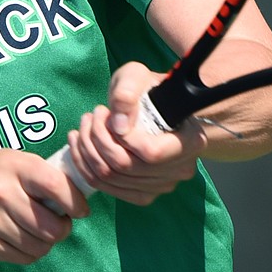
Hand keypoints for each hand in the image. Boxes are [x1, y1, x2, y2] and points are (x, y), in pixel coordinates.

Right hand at [0, 149, 89, 263]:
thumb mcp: (8, 159)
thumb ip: (38, 174)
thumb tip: (74, 196)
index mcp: (14, 166)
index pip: (58, 187)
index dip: (76, 203)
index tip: (81, 209)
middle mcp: (1, 192)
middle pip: (51, 226)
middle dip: (63, 229)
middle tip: (61, 224)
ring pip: (38, 246)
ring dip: (46, 243)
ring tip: (41, 232)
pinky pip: (20, 257)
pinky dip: (28, 252)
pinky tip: (21, 239)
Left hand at [65, 62, 206, 205]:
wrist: (155, 108)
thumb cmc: (148, 89)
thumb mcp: (137, 77)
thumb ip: (128, 92)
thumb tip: (118, 125)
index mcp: (191, 141)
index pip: (151, 152)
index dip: (122, 136)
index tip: (105, 112)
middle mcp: (180, 169)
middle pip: (127, 167)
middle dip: (97, 139)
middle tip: (88, 116)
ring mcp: (162, 186)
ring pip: (113, 179)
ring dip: (87, 152)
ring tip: (82, 128)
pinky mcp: (144, 194)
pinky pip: (110, 189)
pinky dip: (87, 169)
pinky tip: (80, 147)